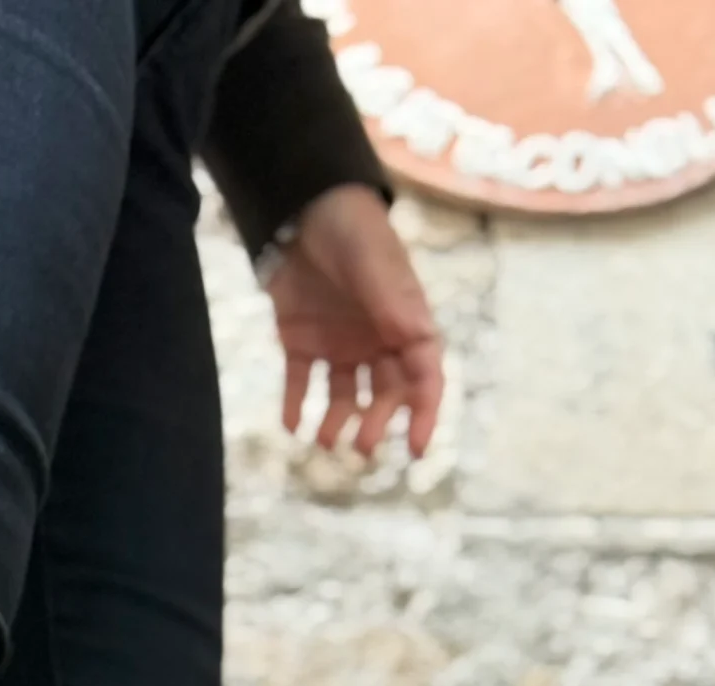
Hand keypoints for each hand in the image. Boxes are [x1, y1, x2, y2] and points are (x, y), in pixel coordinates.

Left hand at [266, 185, 443, 460]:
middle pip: (384, 394)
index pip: (423, 377)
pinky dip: (296, 405)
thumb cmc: (353, 233)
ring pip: (344, 396)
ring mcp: (339, 343)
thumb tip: (416, 348)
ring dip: (337, 421)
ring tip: (324, 441)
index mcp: (404, 325)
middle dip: (376, 422)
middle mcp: (376, 341)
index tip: (415, 448)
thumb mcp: (378, 267)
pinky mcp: (302, 341)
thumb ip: (394, 307)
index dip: (423, 413)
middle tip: (361, 447)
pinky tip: (291, 425)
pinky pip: (301, 382)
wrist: (302, 208)